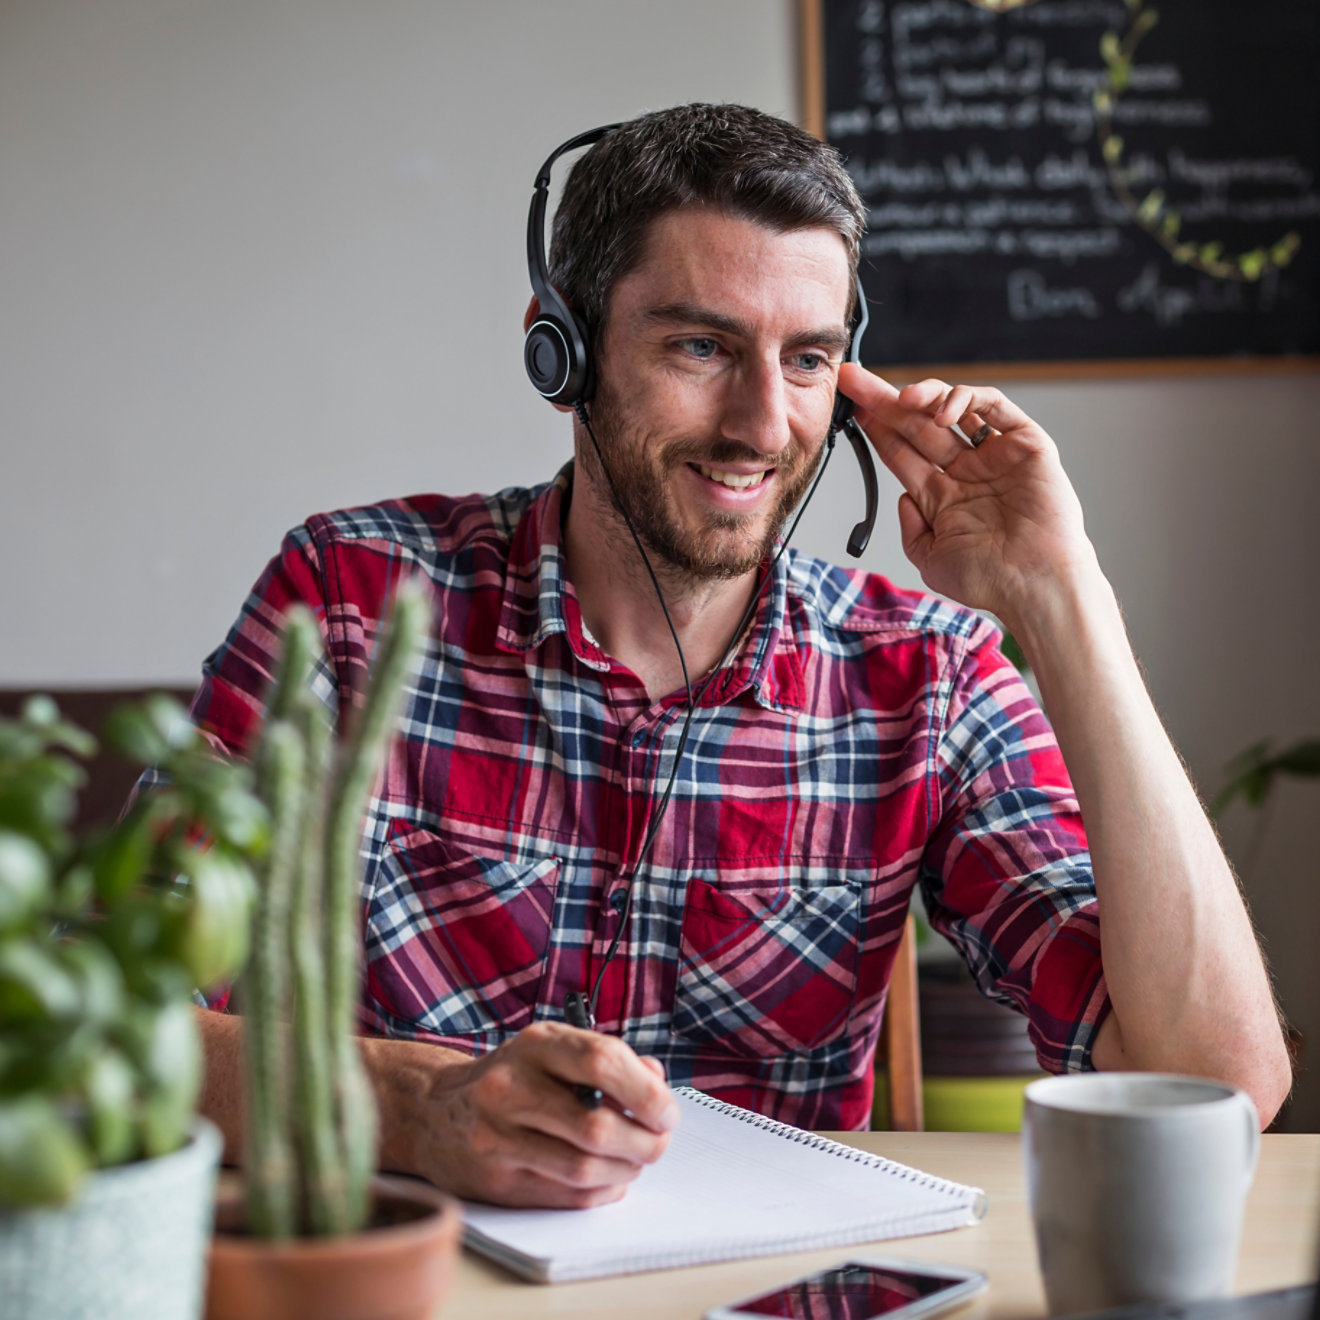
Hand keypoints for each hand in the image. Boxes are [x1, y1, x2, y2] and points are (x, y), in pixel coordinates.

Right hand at [405, 1022, 677, 1207]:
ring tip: (636, 1160)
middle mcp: (509, 1088)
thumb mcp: (552, 1049)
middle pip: (596, 1126)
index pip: (601, 1061)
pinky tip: (610, 1177)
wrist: (433, 1109)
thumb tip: (656, 1083)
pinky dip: (601, 1191)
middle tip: (659, 1143)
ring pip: (583, 1168)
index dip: (646, 1091)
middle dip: (643, 1141)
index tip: (667, 1111)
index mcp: (534, 1045)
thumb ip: (607, 1060)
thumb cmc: (511, 1076)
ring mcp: (497, 1137)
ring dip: (626, 1169)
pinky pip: (565, 1196)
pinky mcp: (494, 1181)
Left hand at [837, 364, 1097, 625]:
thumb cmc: (990, 579)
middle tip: (854, 381)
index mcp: (942, 496)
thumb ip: (910, 528)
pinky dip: (966, 399)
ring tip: (901, 398)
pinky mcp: (1025, 442)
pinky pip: (993, 406)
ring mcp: (994, 455)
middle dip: (884, 401)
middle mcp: (966, 471)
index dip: (876, 430)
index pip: (901, 453)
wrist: (1035, 584)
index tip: (850, 410)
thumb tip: (900, 497)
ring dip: (923, 395)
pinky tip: (943, 411)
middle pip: (917, 425)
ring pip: (952, 409)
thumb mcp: (931, 558)